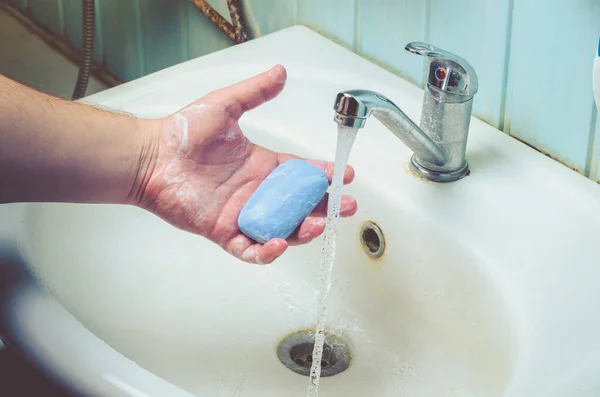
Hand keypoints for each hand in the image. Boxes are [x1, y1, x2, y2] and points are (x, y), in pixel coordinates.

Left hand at [137, 65, 356, 263]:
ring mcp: (242, 213)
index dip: (325, 175)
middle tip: (345, 206)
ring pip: (282, 229)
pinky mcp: (224, 231)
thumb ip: (255, 92)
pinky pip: (250, 248)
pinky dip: (266, 251)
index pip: (302, 173)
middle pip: (301, 205)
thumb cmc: (184, 132)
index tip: (345, 174)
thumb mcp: (225, 106)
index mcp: (262, 165)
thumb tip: (280, 72)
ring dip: (304, 230)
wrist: (152, 156)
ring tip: (319, 224)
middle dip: (326, 207)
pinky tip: (280, 242)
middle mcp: (257, 192)